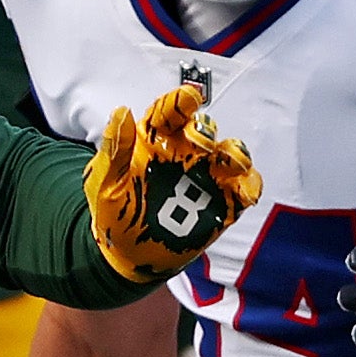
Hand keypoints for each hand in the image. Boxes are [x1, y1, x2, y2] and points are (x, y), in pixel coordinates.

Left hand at [86, 84, 260, 280]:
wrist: (129, 257)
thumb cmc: (114, 216)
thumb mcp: (104, 183)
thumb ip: (116, 149)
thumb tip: (122, 112)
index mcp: (155, 141)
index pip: (171, 111)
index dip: (182, 101)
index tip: (190, 99)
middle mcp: (184, 154)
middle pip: (205, 128)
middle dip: (206, 131)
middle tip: (200, 144)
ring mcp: (205, 178)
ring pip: (231, 153)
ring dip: (235, 153)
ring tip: (229, 164)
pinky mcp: (222, 203)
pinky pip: (245, 187)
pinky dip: (251, 186)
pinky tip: (245, 193)